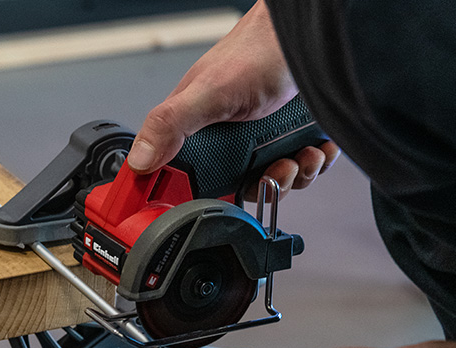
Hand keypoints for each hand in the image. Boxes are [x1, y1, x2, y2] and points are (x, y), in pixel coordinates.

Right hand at [127, 0, 339, 199]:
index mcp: (198, 128)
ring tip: (300, 155)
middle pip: (239, 188)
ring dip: (295, 175)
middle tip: (275, 169)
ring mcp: (262, 138)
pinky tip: (315, 148)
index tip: (211, 203)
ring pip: (273, 179)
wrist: (308, 36)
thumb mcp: (210, 92)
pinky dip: (313, 162)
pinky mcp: (290, 138)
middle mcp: (228, 136)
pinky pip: (300, 166)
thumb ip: (171, 123)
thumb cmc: (258, 50)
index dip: (193, 195)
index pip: (183, 177)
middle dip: (263, 186)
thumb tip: (139, 159)